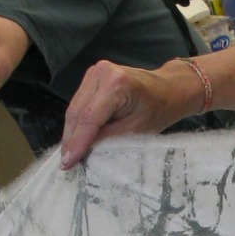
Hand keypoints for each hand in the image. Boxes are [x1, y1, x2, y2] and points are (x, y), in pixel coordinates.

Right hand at [59, 61, 202, 168]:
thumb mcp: (135, 131)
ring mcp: (95, 71)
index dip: (76, 142)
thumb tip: (81, 152)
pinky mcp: (92, 76)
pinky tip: (76, 139)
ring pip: (74, 108)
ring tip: (69, 155)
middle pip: (77, 112)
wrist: (168, 89)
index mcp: (116, 84)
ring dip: (71, 132)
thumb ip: (106, 140)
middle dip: (70, 139)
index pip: (89, 118)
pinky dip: (77, 122)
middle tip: (66, 163)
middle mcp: (102, 72)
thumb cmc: (158, 110)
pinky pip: (79, 103)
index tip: (67, 163)